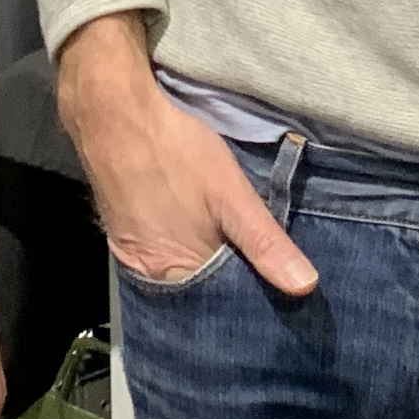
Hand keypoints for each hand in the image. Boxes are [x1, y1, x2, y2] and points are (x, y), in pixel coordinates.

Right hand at [54, 16, 317, 295]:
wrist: (113, 112)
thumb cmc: (175, 150)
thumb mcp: (231, 194)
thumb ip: (265, 243)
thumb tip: (306, 287)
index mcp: (174, 273)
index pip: (221, 306)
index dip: (249, 297)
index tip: (277, 293)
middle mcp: (147, 275)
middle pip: (197, 294)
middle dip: (227, 286)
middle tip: (262, 274)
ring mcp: (129, 254)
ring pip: (178, 275)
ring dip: (205, 268)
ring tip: (236, 257)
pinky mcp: (120, 233)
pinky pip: (158, 256)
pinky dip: (181, 253)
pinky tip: (199, 237)